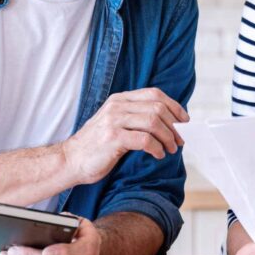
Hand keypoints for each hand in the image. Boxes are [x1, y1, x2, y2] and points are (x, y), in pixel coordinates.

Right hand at [62, 87, 188, 183]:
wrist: (70, 160)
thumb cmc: (96, 146)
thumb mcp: (115, 123)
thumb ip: (135, 117)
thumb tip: (168, 121)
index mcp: (120, 99)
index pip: (154, 94)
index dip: (174, 106)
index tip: (184, 120)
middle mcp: (117, 106)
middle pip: (158, 107)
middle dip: (174, 125)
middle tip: (180, 140)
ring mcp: (114, 120)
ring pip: (154, 122)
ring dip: (168, 137)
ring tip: (171, 149)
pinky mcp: (112, 138)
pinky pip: (145, 140)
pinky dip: (157, 148)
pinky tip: (158, 155)